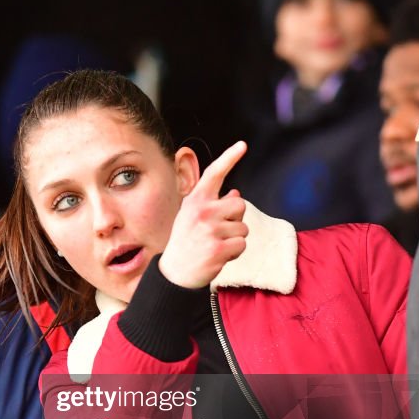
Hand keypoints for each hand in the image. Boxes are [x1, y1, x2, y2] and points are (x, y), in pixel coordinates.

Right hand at [160, 141, 248, 288]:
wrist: (175, 274)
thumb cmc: (186, 243)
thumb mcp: (192, 218)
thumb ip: (213, 204)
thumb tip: (236, 193)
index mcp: (194, 201)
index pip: (214, 174)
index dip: (229, 158)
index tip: (242, 145)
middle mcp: (201, 212)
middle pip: (239, 205)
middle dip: (235, 219)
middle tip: (217, 232)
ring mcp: (210, 230)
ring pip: (243, 228)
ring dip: (235, 239)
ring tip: (215, 245)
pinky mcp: (218, 248)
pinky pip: (242, 245)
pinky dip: (235, 253)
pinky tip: (219, 256)